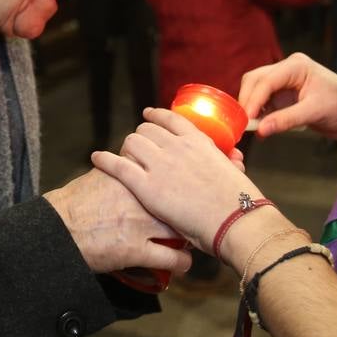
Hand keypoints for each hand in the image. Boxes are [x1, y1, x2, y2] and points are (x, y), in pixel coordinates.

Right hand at [44, 167, 190, 275]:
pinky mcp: (136, 250)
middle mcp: (141, 198)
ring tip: (192, 241)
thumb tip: (131, 166)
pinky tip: (183, 264)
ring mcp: (141, 224)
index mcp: (132, 176)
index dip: (182, 184)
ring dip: (190, 237)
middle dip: (191, 211)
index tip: (189, 190)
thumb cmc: (74, 203)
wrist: (58, 228)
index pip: (168, 174)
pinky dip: (182, 263)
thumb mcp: (100, 177)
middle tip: (195, 217)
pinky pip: (172, 259)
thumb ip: (122, 171)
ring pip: (182, 231)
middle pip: (181, 202)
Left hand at [94, 109, 291, 269]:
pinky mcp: (146, 185)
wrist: (235, 221)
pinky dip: (105, 159)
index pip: (170, 119)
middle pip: (146, 130)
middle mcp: (176, 146)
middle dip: (141, 138)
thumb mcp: (235, 171)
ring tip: (122, 157)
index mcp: (198, 141)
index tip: (148, 116)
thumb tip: (234, 157)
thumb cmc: (239, 202)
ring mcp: (160, 164)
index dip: (156, 116)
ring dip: (126, 149)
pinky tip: (96, 158)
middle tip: (137, 149)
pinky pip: (118, 165)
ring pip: (132, 143)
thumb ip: (229, 160)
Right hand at [238, 53, 336, 139]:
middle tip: (244, 122)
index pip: (266, 80)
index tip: (247, 117)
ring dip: (252, 107)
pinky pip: (265, 102)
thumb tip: (261, 130)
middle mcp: (287, 70)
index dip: (253, 99)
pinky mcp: (284, 96)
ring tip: (250, 126)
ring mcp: (284, 82)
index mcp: (296, 66)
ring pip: (257, 90)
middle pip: (255, 80)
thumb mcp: (315, 112)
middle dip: (248, 100)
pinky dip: (260, 113)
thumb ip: (286, 119)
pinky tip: (259, 126)